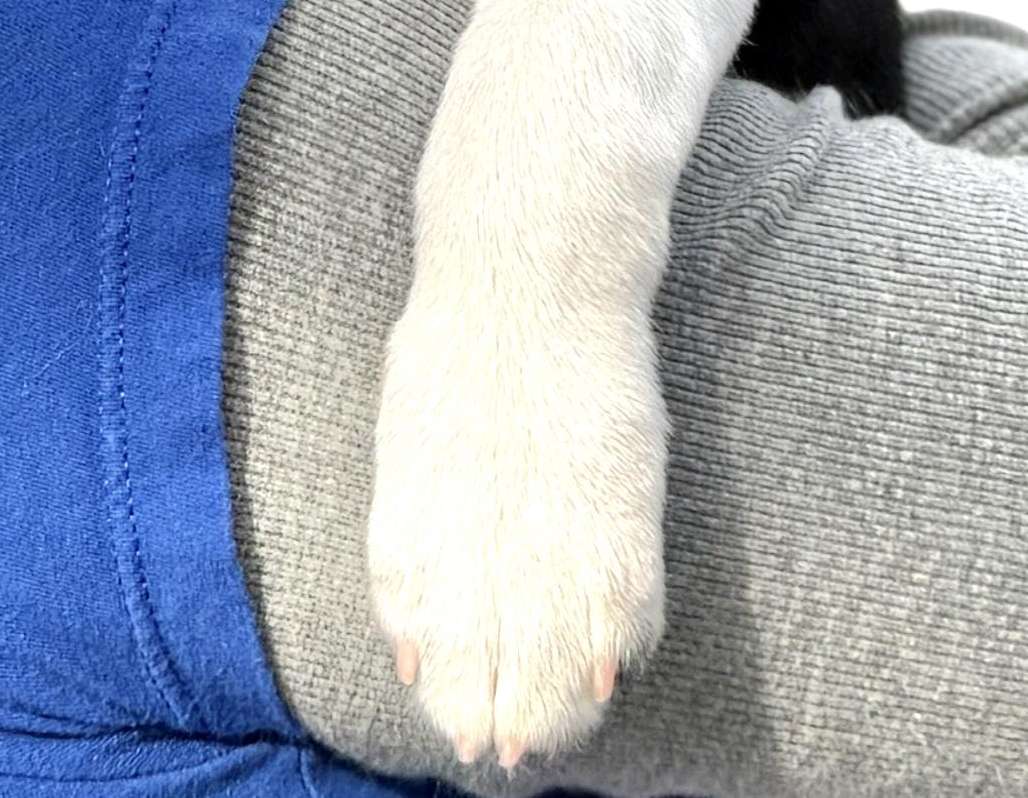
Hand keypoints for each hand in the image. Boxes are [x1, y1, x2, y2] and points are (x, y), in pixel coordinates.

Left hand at [366, 292, 667, 769]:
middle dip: (491, 714)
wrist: (533, 276)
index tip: (447, 715)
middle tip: (500, 750)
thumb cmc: (465, 346)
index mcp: (411, 515)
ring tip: (549, 737)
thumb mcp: (411, 434)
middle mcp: (475, 538)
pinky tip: (604, 681)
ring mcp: (549, 528)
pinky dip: (610, 652)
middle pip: (483, 659)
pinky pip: (615, 608)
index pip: (415, 628)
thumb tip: (411, 630)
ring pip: (550, 655)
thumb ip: (416, 528)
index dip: (436, 680)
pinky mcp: (617, 512)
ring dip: (551, 707)